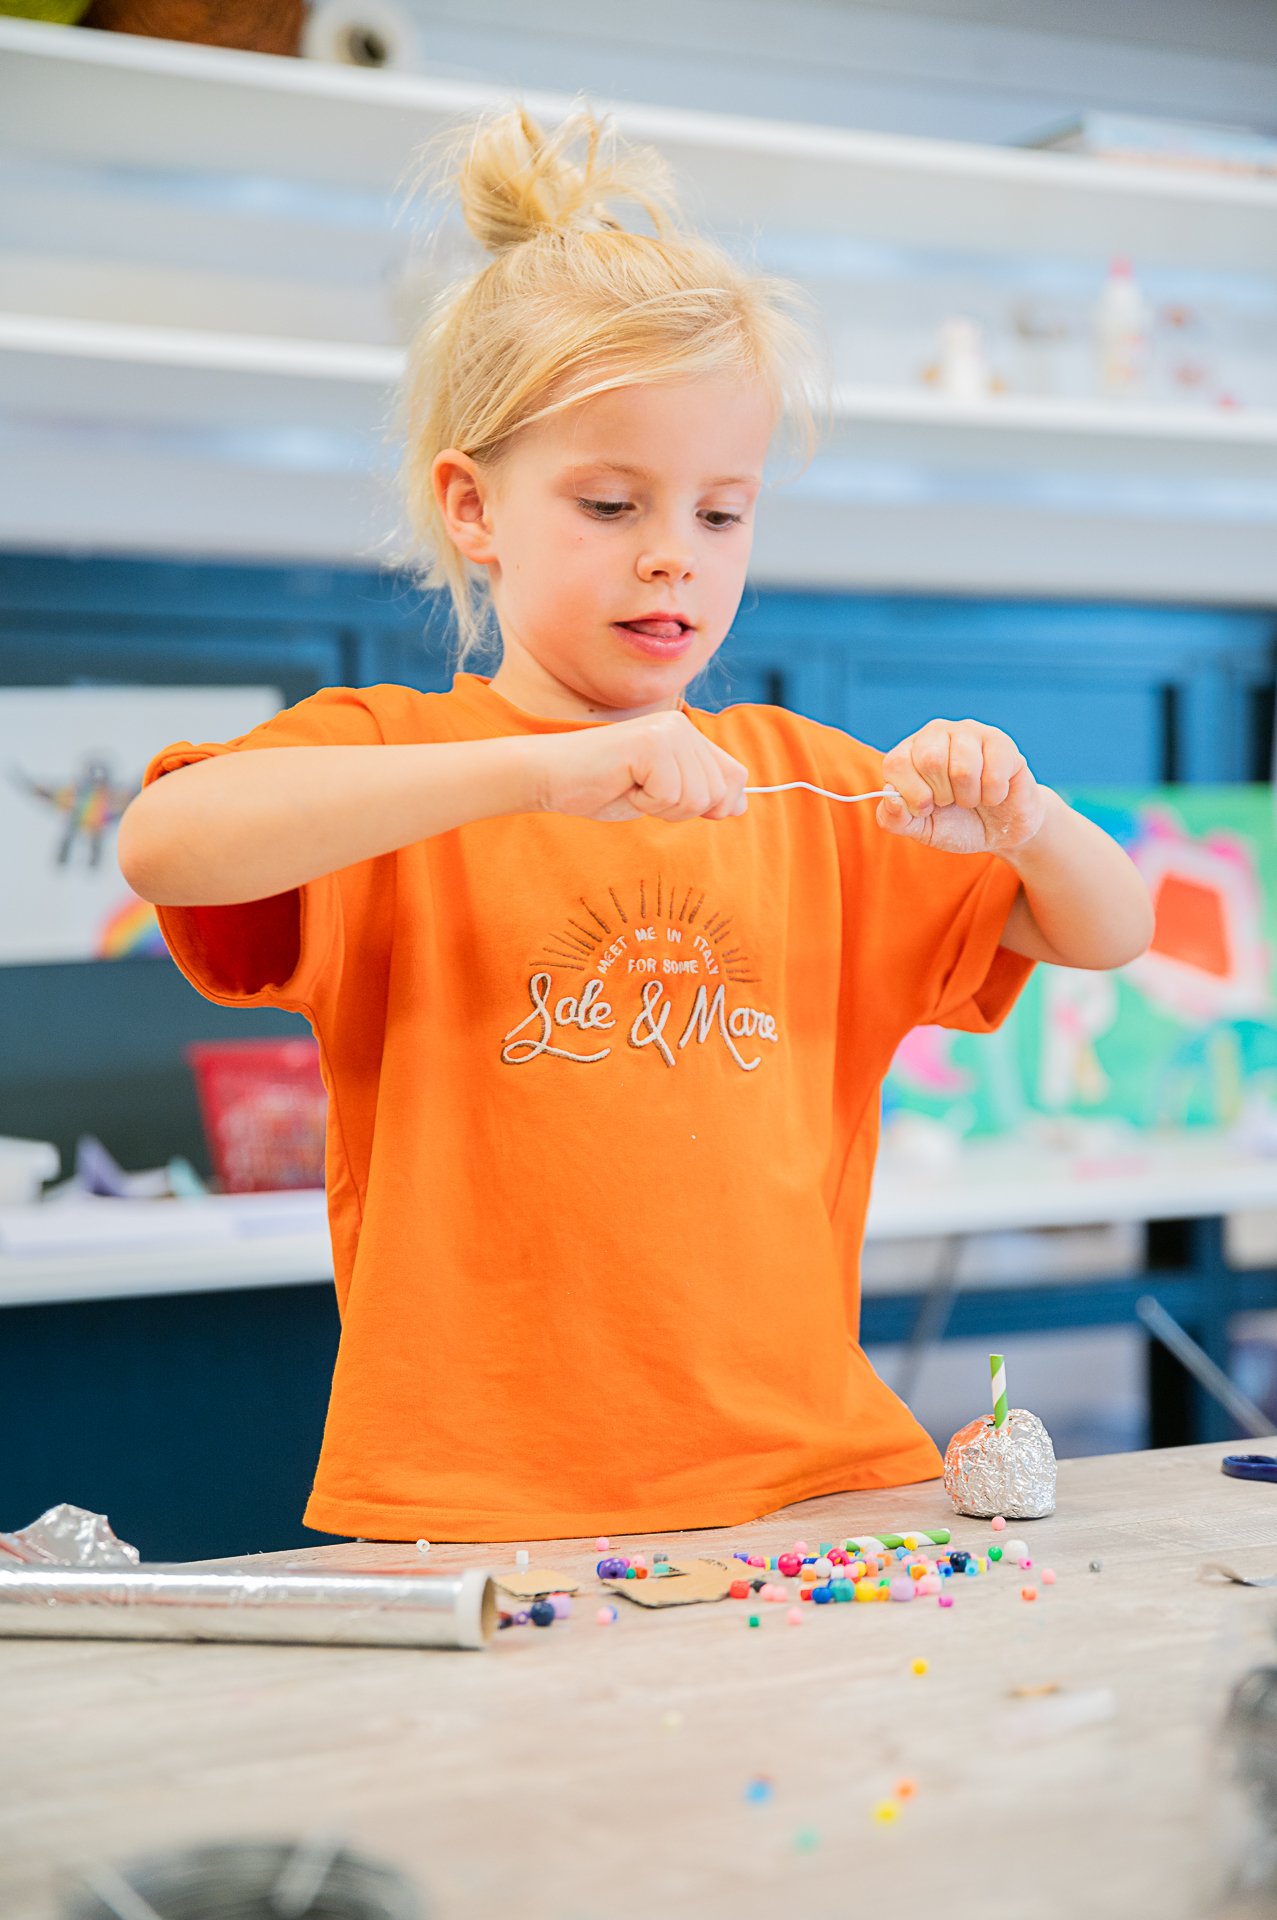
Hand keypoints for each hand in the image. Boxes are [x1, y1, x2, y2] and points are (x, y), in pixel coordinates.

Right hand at [535, 710, 747, 823]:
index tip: (670, 799)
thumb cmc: (603, 786)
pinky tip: (622, 783)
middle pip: (717, 794)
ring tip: (631, 785)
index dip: (714, 803)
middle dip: (680, 809)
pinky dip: (644, 803)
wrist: (552, 777)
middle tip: (642, 791)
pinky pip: (670, 796)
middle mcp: (683, 726)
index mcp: (689, 734)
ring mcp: (668, 731)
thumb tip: (743, 806)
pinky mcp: (651, 744)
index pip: (734, 777)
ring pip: (697, 798)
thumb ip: (701, 793)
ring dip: (661, 807)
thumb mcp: (662, 794)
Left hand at [878, 718, 1045, 854]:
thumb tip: (891, 799)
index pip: (897, 763)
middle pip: (930, 761)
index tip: (925, 807)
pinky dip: (993, 797)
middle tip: (952, 801)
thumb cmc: (956, 824)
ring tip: (973, 797)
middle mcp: (936, 733)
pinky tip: (993, 793)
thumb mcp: (919, 829)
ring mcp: (970, 733)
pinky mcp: (1001, 742)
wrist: (1000, 831)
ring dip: (969, 798)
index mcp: (909, 750)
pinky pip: (993, 775)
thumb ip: (894, 819)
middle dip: (942, 796)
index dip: (912, 795)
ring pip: (963, 769)